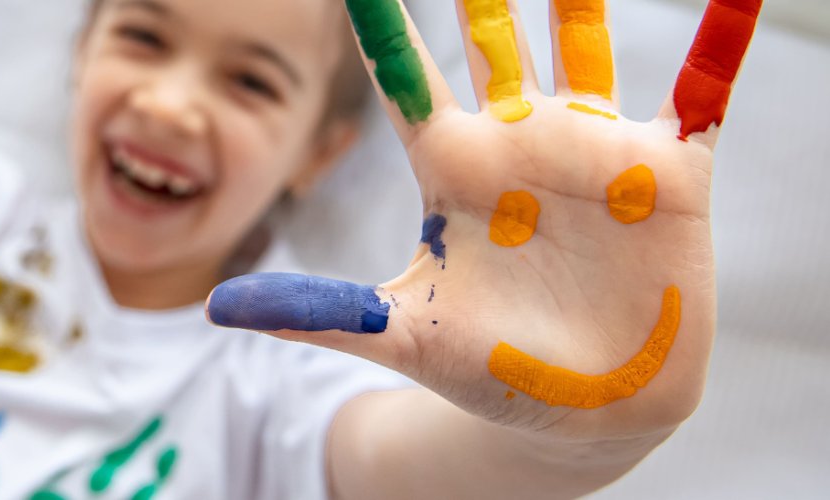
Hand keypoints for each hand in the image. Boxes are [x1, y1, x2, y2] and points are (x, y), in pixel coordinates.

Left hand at [207, 0, 761, 441]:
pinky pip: (699, 94)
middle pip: (491, 33)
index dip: (381, 16)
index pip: (405, 73)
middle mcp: (518, 140)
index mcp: (453, 167)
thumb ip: (320, 311)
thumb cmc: (487, 371)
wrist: (578, 412)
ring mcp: (592, 150)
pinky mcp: (667, 175)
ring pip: (583, 42)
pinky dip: (721, 44)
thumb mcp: (404, 335)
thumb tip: (218, 308)